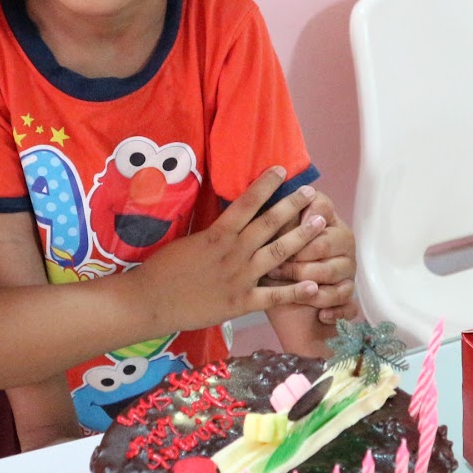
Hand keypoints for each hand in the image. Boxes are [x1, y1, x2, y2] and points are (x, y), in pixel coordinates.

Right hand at [147, 167, 328, 332]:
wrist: (151, 301)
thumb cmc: (164, 269)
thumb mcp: (188, 241)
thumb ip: (213, 232)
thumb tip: (230, 217)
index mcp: (218, 234)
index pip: (246, 203)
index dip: (266, 185)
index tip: (282, 170)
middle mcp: (233, 252)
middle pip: (269, 224)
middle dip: (293, 206)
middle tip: (313, 194)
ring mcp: (240, 277)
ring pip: (278, 253)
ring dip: (302, 238)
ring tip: (320, 225)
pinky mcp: (241, 302)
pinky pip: (273, 296)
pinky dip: (294, 292)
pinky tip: (313, 285)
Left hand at [267, 188, 359, 324]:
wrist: (283, 307)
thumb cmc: (273, 265)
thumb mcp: (270, 240)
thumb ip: (273, 221)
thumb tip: (264, 200)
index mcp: (325, 222)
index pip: (321, 208)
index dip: (298, 220)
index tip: (278, 232)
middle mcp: (342, 243)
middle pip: (323, 244)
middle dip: (297, 257)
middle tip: (274, 267)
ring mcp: (347, 272)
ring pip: (333, 274)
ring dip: (308, 282)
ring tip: (289, 289)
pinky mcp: (348, 299)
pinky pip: (348, 304)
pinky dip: (335, 310)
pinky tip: (322, 314)